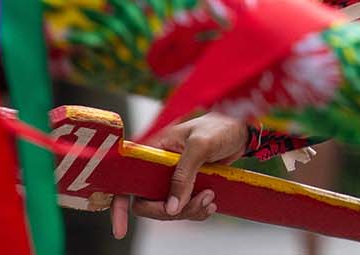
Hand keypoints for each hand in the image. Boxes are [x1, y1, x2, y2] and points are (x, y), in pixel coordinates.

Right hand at [109, 113, 247, 238]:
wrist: (241, 130)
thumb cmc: (219, 128)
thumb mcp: (201, 146)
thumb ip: (183, 175)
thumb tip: (171, 208)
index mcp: (153, 151)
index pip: (127, 181)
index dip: (119, 206)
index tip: (120, 231)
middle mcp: (157, 167)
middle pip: (147, 203)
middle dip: (169, 211)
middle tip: (197, 202)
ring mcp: (172, 178)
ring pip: (168, 209)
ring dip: (188, 211)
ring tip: (210, 197)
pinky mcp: (187, 186)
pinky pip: (183, 208)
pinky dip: (196, 211)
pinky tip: (211, 202)